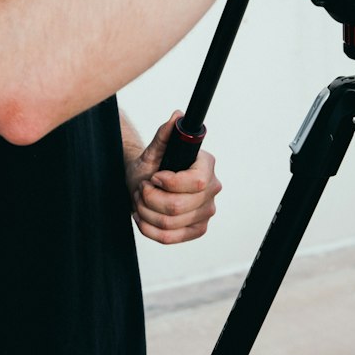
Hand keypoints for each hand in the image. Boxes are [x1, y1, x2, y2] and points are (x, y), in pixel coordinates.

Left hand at [126, 112, 221, 244]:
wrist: (147, 182)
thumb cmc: (152, 164)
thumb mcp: (153, 149)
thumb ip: (164, 133)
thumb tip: (177, 116)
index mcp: (207, 165)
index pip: (196, 182)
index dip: (170, 182)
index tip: (155, 176)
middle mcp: (213, 189)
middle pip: (177, 207)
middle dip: (150, 198)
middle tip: (143, 188)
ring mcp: (207, 211)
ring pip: (169, 223)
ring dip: (145, 211)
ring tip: (141, 199)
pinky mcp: (198, 229)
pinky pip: (169, 238)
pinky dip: (148, 228)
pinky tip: (142, 215)